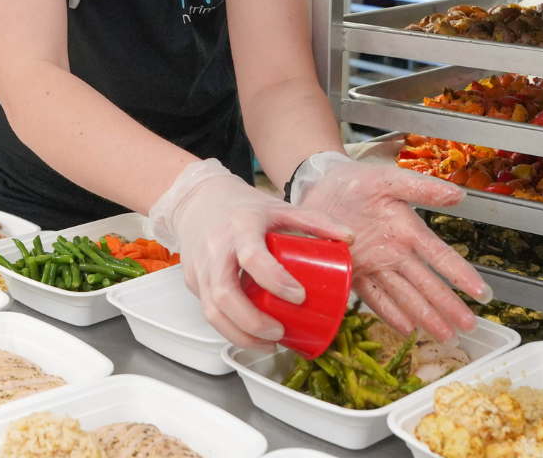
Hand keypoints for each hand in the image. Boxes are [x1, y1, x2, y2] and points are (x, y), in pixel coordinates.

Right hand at [148, 160, 352, 349]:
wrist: (198, 200)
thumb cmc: (242, 207)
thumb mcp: (278, 208)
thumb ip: (313, 221)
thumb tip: (349, 238)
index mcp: (240, 227)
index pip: (252, 257)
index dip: (275, 280)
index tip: (299, 296)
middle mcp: (215, 248)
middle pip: (225, 293)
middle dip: (253, 322)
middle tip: (280, 331)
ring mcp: (200, 267)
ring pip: (212, 311)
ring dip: (240, 334)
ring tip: (268, 342)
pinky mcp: (192, 281)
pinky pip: (208, 310)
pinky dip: (229, 329)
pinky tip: (250, 335)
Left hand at [295, 159, 492, 342]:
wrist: (317, 185)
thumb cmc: (356, 181)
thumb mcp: (387, 179)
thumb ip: (419, 187)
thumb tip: (458, 194)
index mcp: (406, 229)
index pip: (439, 256)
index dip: (460, 274)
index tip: (481, 293)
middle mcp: (394, 251)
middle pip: (426, 283)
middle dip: (448, 306)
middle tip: (469, 328)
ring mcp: (374, 264)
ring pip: (405, 295)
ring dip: (425, 316)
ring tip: (445, 337)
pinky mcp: (352, 271)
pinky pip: (373, 296)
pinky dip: (389, 313)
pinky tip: (406, 329)